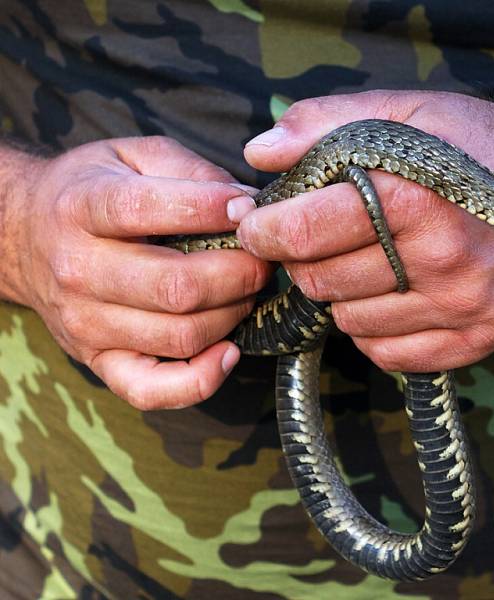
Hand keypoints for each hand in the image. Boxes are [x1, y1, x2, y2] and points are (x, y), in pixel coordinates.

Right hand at [4, 137, 267, 408]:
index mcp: (82, 207)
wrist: (25, 235)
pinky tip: (229, 351)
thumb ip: (189, 171)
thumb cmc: (95, 191)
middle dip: (240, 274)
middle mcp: (78, 269)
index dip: (211, 209)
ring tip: (247, 291)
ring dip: (233, 315)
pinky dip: (201, 380)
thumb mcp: (134, 156)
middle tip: (262, 259)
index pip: (147, 211)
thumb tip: (248, 204)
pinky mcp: (98, 360)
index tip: (249, 208)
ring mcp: (85, 322)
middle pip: (177, 288)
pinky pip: (152, 390)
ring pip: (180, 335)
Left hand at [235, 91, 493, 371]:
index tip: (259, 225)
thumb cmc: (482, 146)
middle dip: (304, 260)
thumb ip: (328, 121)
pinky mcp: (477, 339)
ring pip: (349, 322)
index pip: (306, 233)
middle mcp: (442, 260)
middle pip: (321, 283)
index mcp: (417, 198)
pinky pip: (388, 354)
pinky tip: (392, 294)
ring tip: (368, 260)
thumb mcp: (409, 112)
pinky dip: (374, 329)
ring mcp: (463, 307)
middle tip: (320, 237)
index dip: (266, 231)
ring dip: (341, 294)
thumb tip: (259, 152)